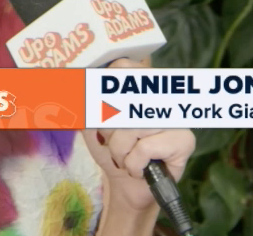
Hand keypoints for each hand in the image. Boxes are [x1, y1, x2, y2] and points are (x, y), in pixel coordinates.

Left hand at [82, 58, 195, 212]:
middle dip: (109, 130)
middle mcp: (163, 96)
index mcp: (142, 87)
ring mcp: (176, 116)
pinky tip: (142, 167)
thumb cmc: (114, 150)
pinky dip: (134, 164)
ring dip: (120, 152)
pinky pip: (143, 149)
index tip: (98, 105)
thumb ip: (83, 103)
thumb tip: (68, 86)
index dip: (105, 84)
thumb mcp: (91, 125)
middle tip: (116, 142)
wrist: (129, 186)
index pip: (123, 66)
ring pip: (131, 128)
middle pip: (121, 102)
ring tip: (128, 157)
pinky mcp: (184, 140)